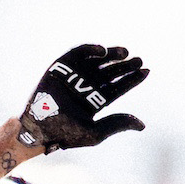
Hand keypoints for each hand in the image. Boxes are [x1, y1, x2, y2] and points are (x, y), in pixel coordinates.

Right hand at [16, 44, 148, 153]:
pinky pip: (78, 53)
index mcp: (94, 102)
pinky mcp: (61, 67)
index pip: (117, 88)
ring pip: (97, 61)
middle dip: (124, 66)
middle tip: (138, 60)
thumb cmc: (65, 134)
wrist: (38, 128)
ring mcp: (73, 76)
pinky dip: (90, 49)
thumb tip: (142, 125)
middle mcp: (85, 87)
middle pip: (109, 73)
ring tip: (126, 53)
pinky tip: (103, 51)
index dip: (131, 79)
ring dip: (112, 55)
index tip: (146, 71)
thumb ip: (117, 125)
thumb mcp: (95, 133)